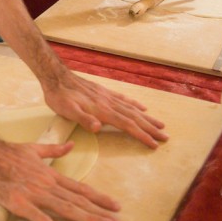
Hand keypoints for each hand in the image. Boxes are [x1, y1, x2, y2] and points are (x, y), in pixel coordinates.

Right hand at [0, 137, 121, 220]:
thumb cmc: (8, 151)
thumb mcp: (35, 148)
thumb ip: (55, 149)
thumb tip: (72, 145)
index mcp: (51, 173)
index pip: (79, 187)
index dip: (98, 197)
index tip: (115, 205)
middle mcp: (47, 184)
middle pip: (77, 200)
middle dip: (99, 212)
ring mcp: (35, 194)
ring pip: (66, 208)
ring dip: (87, 218)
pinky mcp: (20, 203)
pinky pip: (39, 219)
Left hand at [42, 68, 167, 149]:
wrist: (56, 77)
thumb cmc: (60, 96)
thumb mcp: (67, 110)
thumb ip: (83, 118)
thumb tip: (98, 127)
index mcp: (102, 110)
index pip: (126, 125)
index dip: (141, 135)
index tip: (155, 144)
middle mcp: (108, 102)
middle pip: (134, 117)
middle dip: (150, 128)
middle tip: (166, 137)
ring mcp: (106, 96)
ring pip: (131, 108)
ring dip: (146, 118)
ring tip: (159, 124)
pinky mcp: (102, 92)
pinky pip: (123, 99)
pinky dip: (134, 105)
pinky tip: (141, 107)